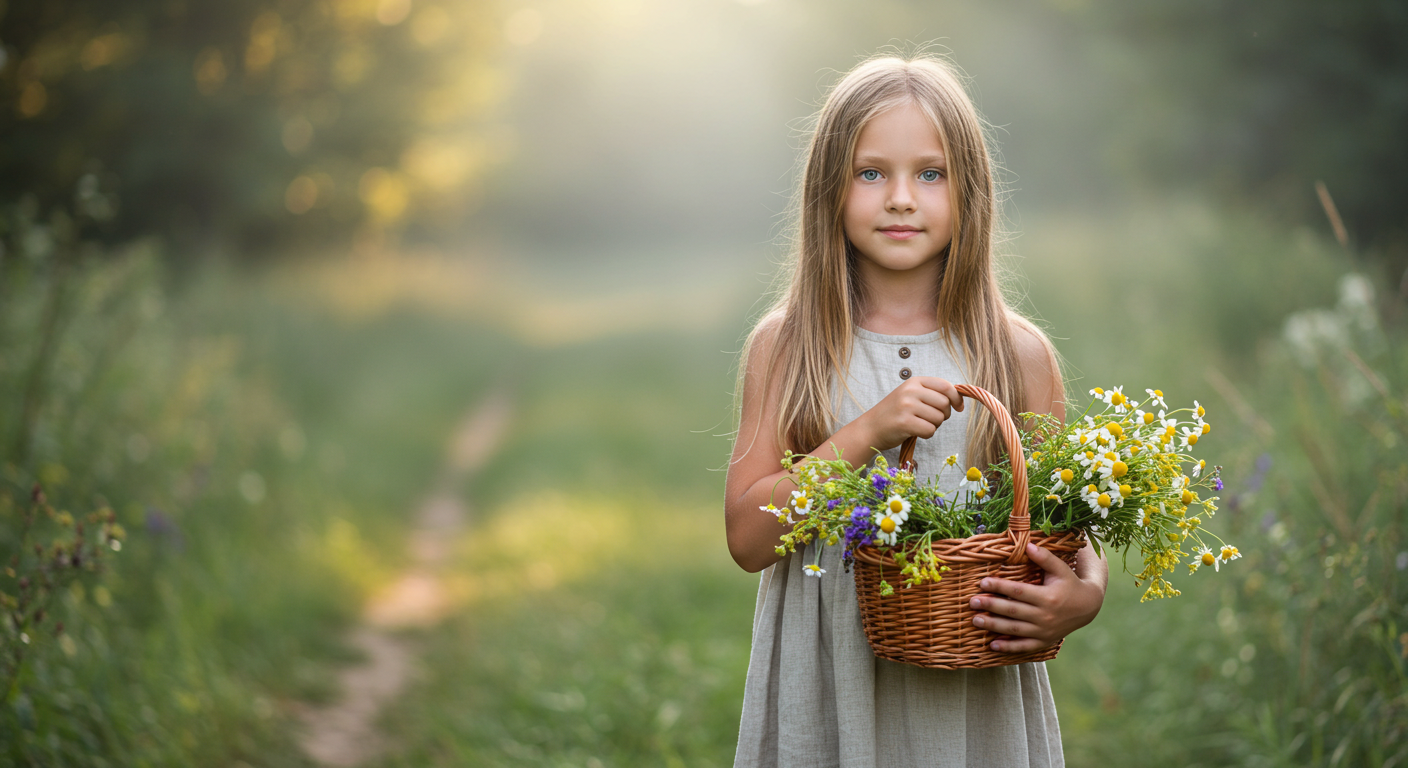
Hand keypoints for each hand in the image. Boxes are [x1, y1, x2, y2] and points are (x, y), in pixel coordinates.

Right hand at [860, 377, 964, 451]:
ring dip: (934, 425)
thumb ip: (931, 393)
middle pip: (944, 403)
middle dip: (943, 415)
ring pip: (938, 418)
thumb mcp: (910, 395)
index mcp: (914, 381)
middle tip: (931, 419)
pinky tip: (915, 431)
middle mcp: (910, 391)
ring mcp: (907, 406)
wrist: (870, 428)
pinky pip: (930, 430)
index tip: (959, 407)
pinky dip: (927, 434)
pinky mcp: (905, 423)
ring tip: (919, 424)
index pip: (945, 386)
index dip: (956, 397)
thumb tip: (958, 398)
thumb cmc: (894, 413)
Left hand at [968, 543, 1106, 652]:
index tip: (982, 582)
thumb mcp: (1061, 569)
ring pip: (1014, 629)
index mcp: (1048, 597)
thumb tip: (1028, 545)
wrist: (1087, 607)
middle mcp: (1045, 616)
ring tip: (975, 620)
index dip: (999, 587)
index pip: (1018, 591)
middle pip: (1013, 611)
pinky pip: (1024, 647)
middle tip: (972, 602)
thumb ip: (1044, 557)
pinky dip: (1008, 648)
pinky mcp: (1044, 642)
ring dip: (994, 625)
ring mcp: (1044, 631)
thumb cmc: (1070, 584)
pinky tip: (992, 645)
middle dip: (991, 606)